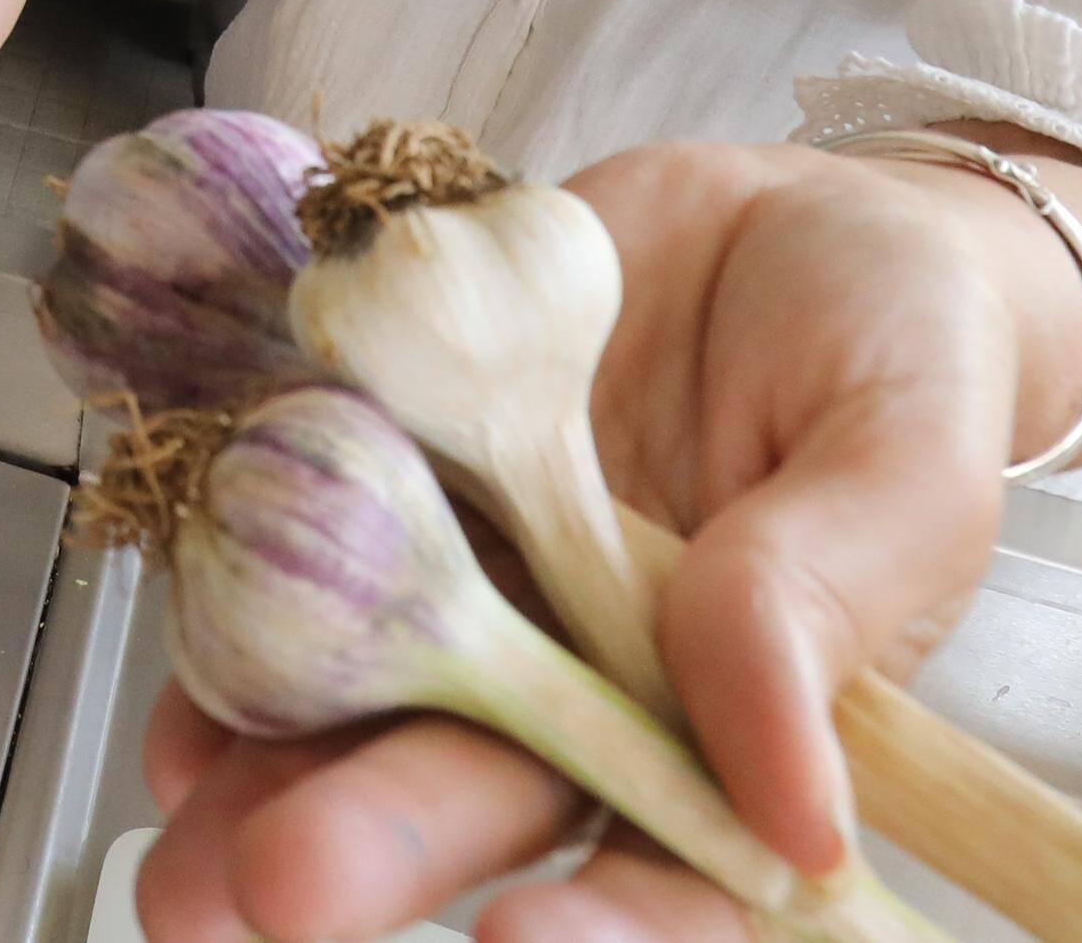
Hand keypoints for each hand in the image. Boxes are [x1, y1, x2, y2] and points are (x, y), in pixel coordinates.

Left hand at [127, 142, 1031, 942]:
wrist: (780, 212)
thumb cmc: (889, 348)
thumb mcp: (901, 456)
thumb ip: (828, 605)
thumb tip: (801, 816)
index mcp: (733, 721)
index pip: (671, 868)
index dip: (603, 926)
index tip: (519, 941)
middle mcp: (581, 676)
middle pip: (478, 793)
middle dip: (373, 847)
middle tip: (278, 892)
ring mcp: (475, 575)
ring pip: (361, 706)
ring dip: (263, 784)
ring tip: (184, 848)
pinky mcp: (388, 469)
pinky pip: (292, 554)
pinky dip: (221, 615)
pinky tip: (181, 682)